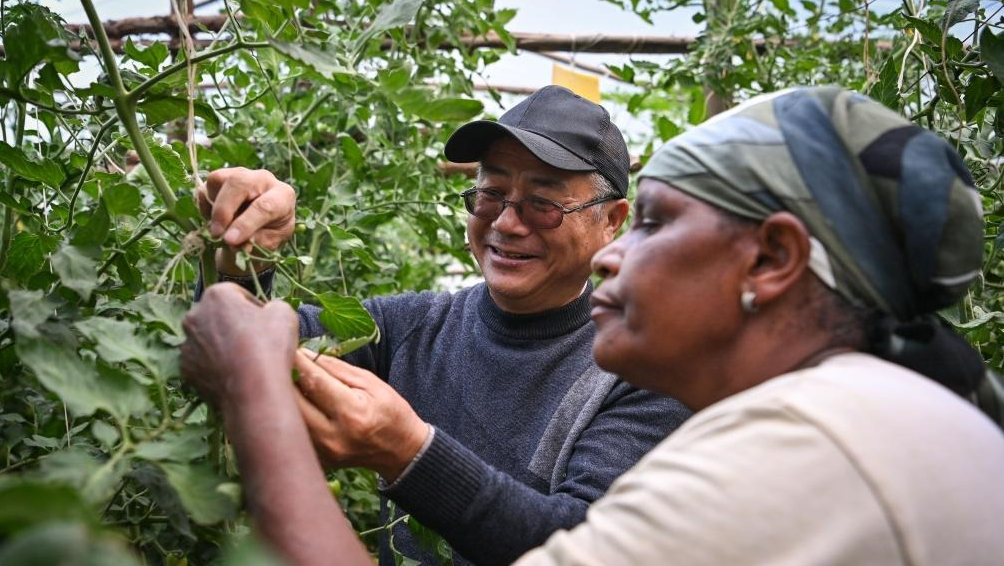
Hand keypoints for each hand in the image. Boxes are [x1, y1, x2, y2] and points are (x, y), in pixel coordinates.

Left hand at [180, 283, 298, 406]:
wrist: (253, 390)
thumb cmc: (269, 346)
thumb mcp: (284, 313)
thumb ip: (273, 305)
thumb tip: (268, 312)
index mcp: (216, 295)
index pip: (237, 294)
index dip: (254, 307)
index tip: (266, 322)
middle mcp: (194, 316)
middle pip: (217, 315)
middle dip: (233, 324)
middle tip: (256, 340)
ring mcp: (186, 344)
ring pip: (208, 339)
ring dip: (222, 344)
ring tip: (245, 359)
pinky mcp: (186, 369)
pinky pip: (202, 362)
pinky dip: (215, 365)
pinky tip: (233, 373)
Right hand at [197, 167, 296, 274]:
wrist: (261, 225)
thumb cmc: (269, 233)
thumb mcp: (270, 243)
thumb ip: (256, 243)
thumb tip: (237, 245)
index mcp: (283, 196)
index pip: (265, 206)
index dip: (246, 224)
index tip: (230, 240)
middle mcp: (263, 179)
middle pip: (238, 183)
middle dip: (224, 210)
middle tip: (217, 234)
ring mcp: (241, 174)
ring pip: (218, 181)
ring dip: (213, 208)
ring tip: (220, 228)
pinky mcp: (222, 177)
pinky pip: (204, 188)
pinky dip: (204, 207)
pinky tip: (215, 220)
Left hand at [293, 350, 429, 480]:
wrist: (401, 450)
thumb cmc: (390, 411)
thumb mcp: (371, 383)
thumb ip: (337, 369)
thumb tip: (306, 354)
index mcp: (351, 412)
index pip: (314, 382)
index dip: (297, 363)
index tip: (286, 348)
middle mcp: (333, 436)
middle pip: (293, 404)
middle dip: (284, 380)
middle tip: (280, 364)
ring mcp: (324, 452)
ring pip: (289, 421)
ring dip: (284, 400)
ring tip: (285, 383)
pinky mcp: (319, 461)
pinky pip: (296, 435)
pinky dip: (291, 418)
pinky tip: (294, 405)